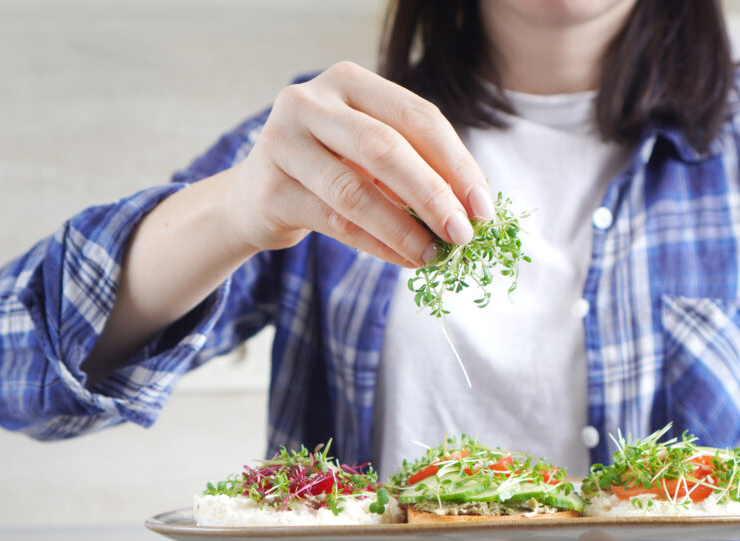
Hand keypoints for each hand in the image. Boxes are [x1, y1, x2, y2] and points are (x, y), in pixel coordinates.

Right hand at [224, 61, 495, 266]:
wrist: (255, 196)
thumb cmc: (330, 169)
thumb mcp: (370, 153)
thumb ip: (415, 165)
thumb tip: (473, 209)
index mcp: (347, 81)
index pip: (416, 117)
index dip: (456, 164)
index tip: (483, 208)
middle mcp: (309, 102)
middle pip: (385, 148)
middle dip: (433, 195)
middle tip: (463, 235)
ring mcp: (282, 143)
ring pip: (356, 192)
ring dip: (404, 229)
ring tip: (434, 255)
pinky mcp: (271, 191)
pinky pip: (335, 223)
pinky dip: (377, 245)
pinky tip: (405, 260)